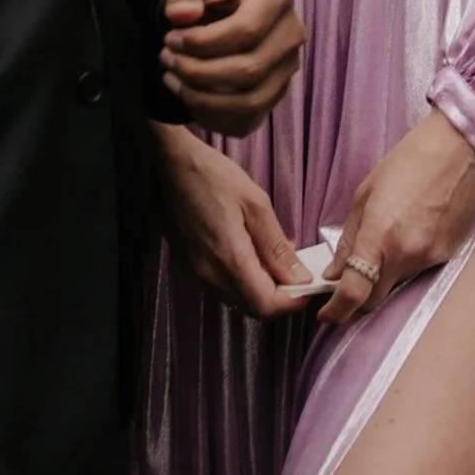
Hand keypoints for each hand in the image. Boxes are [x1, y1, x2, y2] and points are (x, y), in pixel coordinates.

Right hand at [154, 121, 308, 317]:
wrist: (168, 166)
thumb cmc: (212, 177)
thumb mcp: (255, 203)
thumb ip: (276, 246)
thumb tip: (298, 278)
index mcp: (228, 259)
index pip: (265, 305)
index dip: (292, 301)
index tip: (307, 284)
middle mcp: (209, 275)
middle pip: (252, 308)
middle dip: (279, 296)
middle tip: (294, 269)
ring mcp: (196, 274)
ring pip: (237, 301)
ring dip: (260, 289)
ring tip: (273, 258)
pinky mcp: (188, 269)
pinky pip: (222, 289)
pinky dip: (242, 281)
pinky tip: (250, 255)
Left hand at [159, 0, 304, 128]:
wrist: (207, 10)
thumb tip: (182, 14)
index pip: (247, 29)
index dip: (203, 42)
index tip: (170, 39)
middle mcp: (292, 31)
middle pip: (250, 70)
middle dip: (198, 71)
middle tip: (166, 59)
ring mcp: (287, 67)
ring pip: (250, 101)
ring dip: (201, 98)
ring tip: (171, 77)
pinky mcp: (275, 95)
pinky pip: (246, 120)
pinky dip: (209, 116)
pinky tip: (186, 95)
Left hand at [318, 107, 474, 331]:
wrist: (460, 149)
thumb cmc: (409, 162)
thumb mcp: (365, 194)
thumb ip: (349, 239)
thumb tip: (335, 272)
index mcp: (380, 236)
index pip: (354, 293)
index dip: (335, 311)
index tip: (326, 314)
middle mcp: (406, 255)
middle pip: (375, 300)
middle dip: (358, 297)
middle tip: (349, 281)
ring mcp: (430, 258)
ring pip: (397, 284)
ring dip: (385, 275)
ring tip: (388, 239)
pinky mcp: (448, 255)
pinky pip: (419, 271)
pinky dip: (408, 262)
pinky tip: (411, 232)